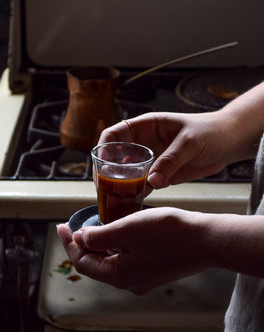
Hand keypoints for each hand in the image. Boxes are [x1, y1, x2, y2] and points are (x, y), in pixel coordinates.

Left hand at [57, 207, 209, 294]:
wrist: (207, 241)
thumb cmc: (167, 234)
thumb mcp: (126, 230)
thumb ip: (99, 236)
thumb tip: (80, 240)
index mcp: (118, 275)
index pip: (83, 263)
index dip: (69, 244)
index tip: (61, 226)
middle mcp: (129, 282)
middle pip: (96, 264)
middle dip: (82, 245)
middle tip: (74, 226)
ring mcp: (144, 278)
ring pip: (112, 261)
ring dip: (100, 245)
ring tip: (93, 227)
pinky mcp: (155, 270)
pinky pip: (127, 259)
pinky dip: (116, 246)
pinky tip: (118, 232)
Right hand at [99, 111, 236, 188]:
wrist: (228, 143)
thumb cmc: (209, 132)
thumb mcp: (189, 143)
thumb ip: (170, 161)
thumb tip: (151, 181)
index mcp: (145, 127)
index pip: (114, 134)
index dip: (104, 148)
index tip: (102, 165)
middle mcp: (143, 144)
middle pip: (115, 157)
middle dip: (107, 171)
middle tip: (104, 188)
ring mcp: (150, 160)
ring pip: (126, 173)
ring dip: (118, 186)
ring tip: (113, 199)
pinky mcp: (160, 175)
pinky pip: (142, 185)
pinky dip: (134, 195)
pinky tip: (130, 204)